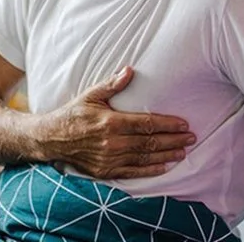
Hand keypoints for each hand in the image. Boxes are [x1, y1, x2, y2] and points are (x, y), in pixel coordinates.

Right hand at [35, 67, 194, 178]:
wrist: (52, 139)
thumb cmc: (72, 114)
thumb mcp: (90, 95)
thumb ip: (112, 85)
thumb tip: (130, 70)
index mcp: (111, 122)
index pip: (147, 123)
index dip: (168, 124)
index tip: (183, 124)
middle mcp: (112, 142)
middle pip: (150, 141)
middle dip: (174, 140)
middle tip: (192, 138)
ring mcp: (110, 158)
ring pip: (145, 157)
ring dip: (167, 154)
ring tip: (183, 151)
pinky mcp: (106, 171)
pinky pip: (133, 172)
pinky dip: (151, 170)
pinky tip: (164, 166)